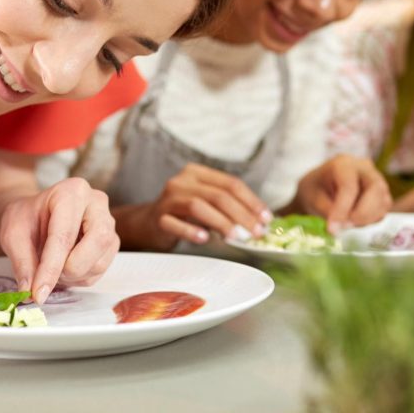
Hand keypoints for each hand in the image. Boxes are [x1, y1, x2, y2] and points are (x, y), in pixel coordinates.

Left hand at [0, 177, 118, 304]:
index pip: (64, 234)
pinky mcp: (111, 241)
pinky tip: (64, 268)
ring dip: (74, 276)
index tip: (38, 292)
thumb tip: (29, 290)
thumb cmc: (26, 218)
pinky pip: (101, 269)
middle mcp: (96, 203)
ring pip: (101, 259)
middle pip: (98, 240)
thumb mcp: (13, 234)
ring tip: (53, 270)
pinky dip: (80, 278)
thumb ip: (22, 261)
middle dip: (72, 268)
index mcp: (71, 192)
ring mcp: (108, 222)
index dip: (51, 267)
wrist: (36, 214)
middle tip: (48, 278)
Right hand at [138, 163, 270, 250]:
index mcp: (197, 173)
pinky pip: (176, 223)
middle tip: (256, 233)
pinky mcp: (158, 218)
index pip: (230, 184)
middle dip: (241, 215)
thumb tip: (260, 222)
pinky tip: (205, 239)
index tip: (266, 219)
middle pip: (218, 195)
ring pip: (198, 206)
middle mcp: (182, 181)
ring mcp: (168, 199)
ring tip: (237, 237)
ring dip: (221, 222)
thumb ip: (228, 208)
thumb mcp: (206, 204)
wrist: (147, 224)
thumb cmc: (184, 215)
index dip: (251, 201)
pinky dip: (192, 231)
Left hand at [291, 155, 391, 232]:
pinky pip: (384, 209)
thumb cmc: (315, 190)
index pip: (349, 185)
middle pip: (375, 188)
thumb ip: (328, 211)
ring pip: (383, 201)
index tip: (332, 228)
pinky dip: (371, 220)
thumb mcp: (313, 199)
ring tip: (346, 224)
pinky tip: (355, 221)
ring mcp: (376, 179)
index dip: (342, 209)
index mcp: (343, 163)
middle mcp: (364, 168)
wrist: (321, 188)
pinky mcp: (382, 194)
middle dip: (362, 213)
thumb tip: (341, 225)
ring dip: (366, 218)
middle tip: (345, 226)